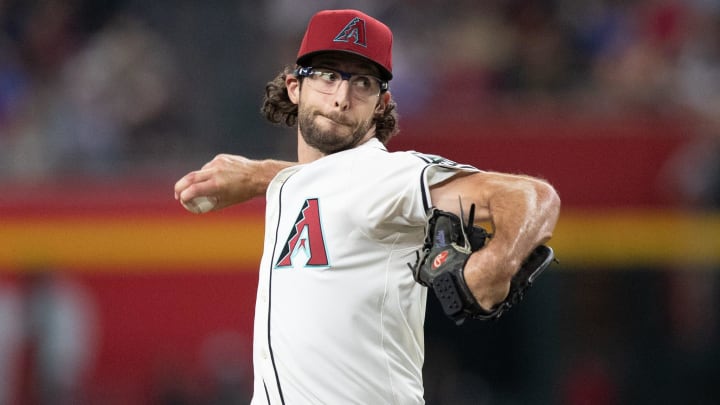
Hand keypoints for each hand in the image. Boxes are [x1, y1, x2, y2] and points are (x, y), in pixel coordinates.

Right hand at [174, 154, 290, 211]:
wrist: (258, 175)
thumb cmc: (244, 192)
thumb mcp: (226, 202)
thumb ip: (210, 204)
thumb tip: (195, 207)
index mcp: (217, 185)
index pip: (193, 190)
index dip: (184, 196)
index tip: (182, 200)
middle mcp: (215, 172)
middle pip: (189, 178)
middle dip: (180, 187)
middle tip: (178, 194)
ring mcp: (217, 163)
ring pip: (200, 172)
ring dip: (197, 181)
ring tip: (209, 187)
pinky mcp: (220, 158)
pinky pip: (209, 166)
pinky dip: (208, 173)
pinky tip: (218, 177)